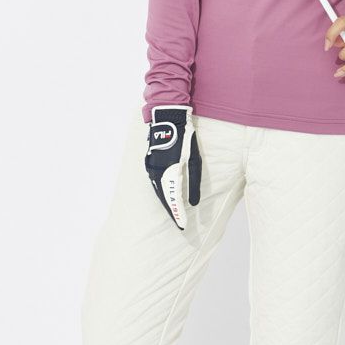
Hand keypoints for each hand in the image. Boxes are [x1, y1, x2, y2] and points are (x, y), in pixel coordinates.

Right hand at [145, 105, 201, 230]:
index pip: (174, 199)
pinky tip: (166, 197)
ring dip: (166, 203)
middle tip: (179, 225)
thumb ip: (194, 181)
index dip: (178, 214)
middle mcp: (157, 172)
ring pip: (158, 191)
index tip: (183, 226)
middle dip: (172, 212)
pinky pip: (155, 183)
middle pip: (164, 198)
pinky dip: (162, 193)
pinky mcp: (149, 164)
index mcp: (170, 172)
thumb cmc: (185, 138)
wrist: (168, 118)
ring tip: (174, 214)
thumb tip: (194, 202)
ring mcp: (151, 168)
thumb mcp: (194, 160)